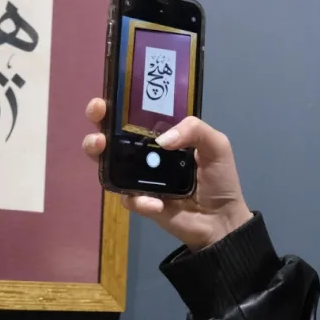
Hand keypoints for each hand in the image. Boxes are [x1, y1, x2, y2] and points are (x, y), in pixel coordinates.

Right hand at [82, 99, 251, 250]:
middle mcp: (146, 154)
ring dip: (98, 153)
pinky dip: (137, 198)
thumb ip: (195, 129)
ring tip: (101, 147)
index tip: (107, 100)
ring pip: (108, 164)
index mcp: (164, 136)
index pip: (135, 116)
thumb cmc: (219, 179)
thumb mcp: (216, 145)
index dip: (117, 105)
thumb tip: (162, 140)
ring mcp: (140, 179)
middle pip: (112, 135)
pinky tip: (155, 202)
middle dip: (98, 123)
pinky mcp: (141, 202)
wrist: (222, 220)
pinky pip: (128, 197)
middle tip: (98, 117)